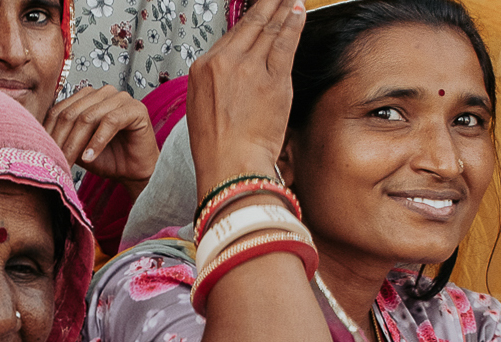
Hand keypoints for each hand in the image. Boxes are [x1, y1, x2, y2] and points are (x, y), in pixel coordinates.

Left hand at [47, 85, 160, 186]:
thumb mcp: (77, 147)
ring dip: (76, 143)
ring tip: (70, 162)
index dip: (49, 132)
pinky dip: (97, 141)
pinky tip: (89, 158)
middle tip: (55, 161)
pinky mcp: (135, 109)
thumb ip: (61, 137)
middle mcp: (102, 92)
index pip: (60, 110)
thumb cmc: (108, 159)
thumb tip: (34, 138)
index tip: (41, 154)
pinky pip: (110, 122)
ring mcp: (120, 98)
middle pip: (72, 113)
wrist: (134, 172)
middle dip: (61, 140)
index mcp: (86, 97)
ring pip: (89, 117)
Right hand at [187, 0, 305, 196]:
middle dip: (265, 6)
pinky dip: (293, 24)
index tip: (255, 13)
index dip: (247, 22)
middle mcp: (223, 62)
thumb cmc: (217, 148)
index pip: (230, 37)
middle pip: (249, 26)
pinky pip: (285, 43)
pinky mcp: (273, 79)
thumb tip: (229, 74)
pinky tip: (298, 12)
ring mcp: (249, 68)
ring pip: (268, 30)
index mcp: (203, 69)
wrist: (229, 166)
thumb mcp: (203, 108)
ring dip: (281, 9)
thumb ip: (216, 85)